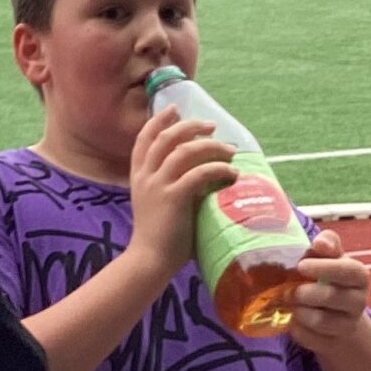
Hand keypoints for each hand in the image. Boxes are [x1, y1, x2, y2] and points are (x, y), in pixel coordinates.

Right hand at [123, 106, 237, 277]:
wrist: (148, 261)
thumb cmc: (158, 239)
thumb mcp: (157, 204)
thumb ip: (171, 187)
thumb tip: (201, 177)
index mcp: (138, 176)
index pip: (144, 139)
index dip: (159, 121)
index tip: (174, 110)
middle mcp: (145, 176)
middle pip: (166, 138)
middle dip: (190, 126)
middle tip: (211, 126)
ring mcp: (158, 185)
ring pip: (184, 150)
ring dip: (210, 146)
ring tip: (229, 150)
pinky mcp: (173, 198)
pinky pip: (198, 173)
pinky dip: (218, 169)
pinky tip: (232, 173)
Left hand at [287, 229, 370, 354]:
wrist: (338, 317)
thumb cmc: (329, 279)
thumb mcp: (330, 258)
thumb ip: (327, 245)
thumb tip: (319, 243)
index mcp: (359, 276)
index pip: (348, 271)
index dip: (324, 268)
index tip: (301, 266)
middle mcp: (359, 301)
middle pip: (331, 297)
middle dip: (304, 293)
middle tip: (289, 290)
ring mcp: (348, 325)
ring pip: (320, 320)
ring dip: (299, 312)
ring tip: (292, 305)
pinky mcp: (333, 344)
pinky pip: (309, 338)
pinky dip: (296, 329)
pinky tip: (294, 321)